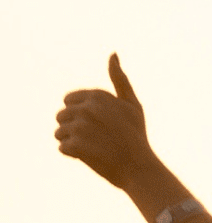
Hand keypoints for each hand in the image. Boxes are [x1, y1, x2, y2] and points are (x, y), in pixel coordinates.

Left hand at [55, 54, 156, 188]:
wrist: (141, 168)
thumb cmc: (136, 137)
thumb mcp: (132, 104)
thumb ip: (120, 80)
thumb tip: (112, 54)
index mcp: (98, 95)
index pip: (69, 101)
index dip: (81, 115)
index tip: (100, 125)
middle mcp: (87, 108)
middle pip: (61, 116)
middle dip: (74, 128)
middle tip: (98, 139)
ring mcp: (81, 127)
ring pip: (59, 133)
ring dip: (72, 142)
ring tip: (94, 148)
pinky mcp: (76, 145)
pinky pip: (62, 148)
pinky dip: (74, 155)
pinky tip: (92, 157)